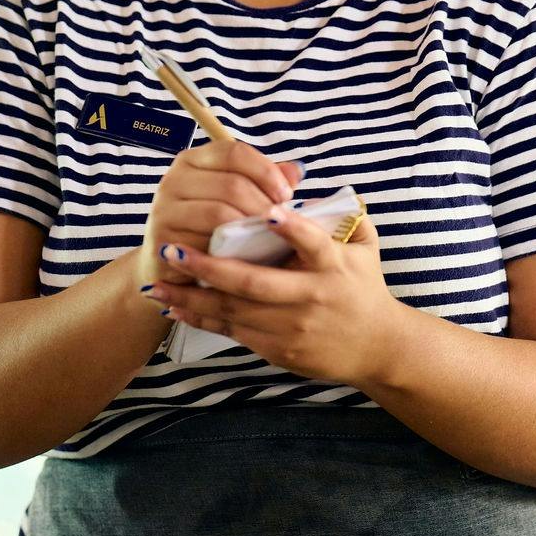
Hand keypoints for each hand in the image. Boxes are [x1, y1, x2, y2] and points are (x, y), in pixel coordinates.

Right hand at [140, 141, 302, 288]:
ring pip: (220, 212)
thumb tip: (297, 171)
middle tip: (281, 224)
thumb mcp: (239, 202)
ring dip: (250, 228)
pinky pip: (204, 242)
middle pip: (232, 183)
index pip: (234, 151)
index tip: (287, 194)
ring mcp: (163, 209)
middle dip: (264, 205)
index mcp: (194, 160)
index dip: (265, 171)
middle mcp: (174, 179)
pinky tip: (243, 257)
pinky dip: (229, 250)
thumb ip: (265, 183)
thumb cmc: (214, 230)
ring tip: (267, 239)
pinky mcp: (162, 240)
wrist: (174, 270)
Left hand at [149, 207, 404, 387]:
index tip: (272, 212)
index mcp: (333, 266)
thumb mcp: (366, 248)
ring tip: (158, 284)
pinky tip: (176, 307)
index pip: (315, 244)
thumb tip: (313, 187)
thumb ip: (344, 215)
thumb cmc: (365, 289)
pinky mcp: (279, 348)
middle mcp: (310, 297)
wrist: (376, 348)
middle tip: (173, 249)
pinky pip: (233, 332)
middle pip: (255, 283)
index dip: (294, 229)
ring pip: (234, 311)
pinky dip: (202, 319)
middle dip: (210, 267)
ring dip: (192, 297)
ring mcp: (292, 327)